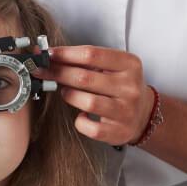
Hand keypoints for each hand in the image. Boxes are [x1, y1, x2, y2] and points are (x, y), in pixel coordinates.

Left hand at [34, 45, 154, 145]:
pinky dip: (80, 121)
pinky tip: (82, 115)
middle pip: (84, 77)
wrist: (143, 114)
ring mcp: (126, 111)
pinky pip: (90, 128)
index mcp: (130, 64)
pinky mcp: (119, 132)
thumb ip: (87, 60)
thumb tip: (49, 55)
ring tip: (66, 92)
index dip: (65, 54)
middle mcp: (130, 87)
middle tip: (43, 71)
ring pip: (87, 102)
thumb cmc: (119, 85)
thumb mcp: (112, 66)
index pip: (91, 54)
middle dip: (58, 73)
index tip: (48, 54)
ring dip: (69, 95)